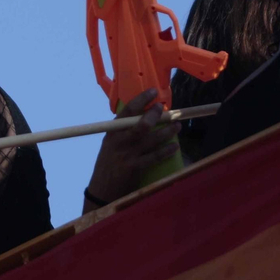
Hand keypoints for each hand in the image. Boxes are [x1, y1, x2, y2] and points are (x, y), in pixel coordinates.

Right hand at [87, 89, 180, 203]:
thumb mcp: (111, 143)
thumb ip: (124, 131)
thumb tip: (147, 116)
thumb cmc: (109, 162)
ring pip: (151, 139)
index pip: (126, 110)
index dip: (141, 99)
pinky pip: (155, 157)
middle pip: (140, 124)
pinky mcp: (134, 168)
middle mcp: (118, 141)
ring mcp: (127, 154)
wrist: (102, 188)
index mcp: (112, 131)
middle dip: (155, 115)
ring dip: (167, 132)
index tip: (153, 91)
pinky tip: (174, 146)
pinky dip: (166, 151)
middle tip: (166, 110)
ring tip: (177, 126)